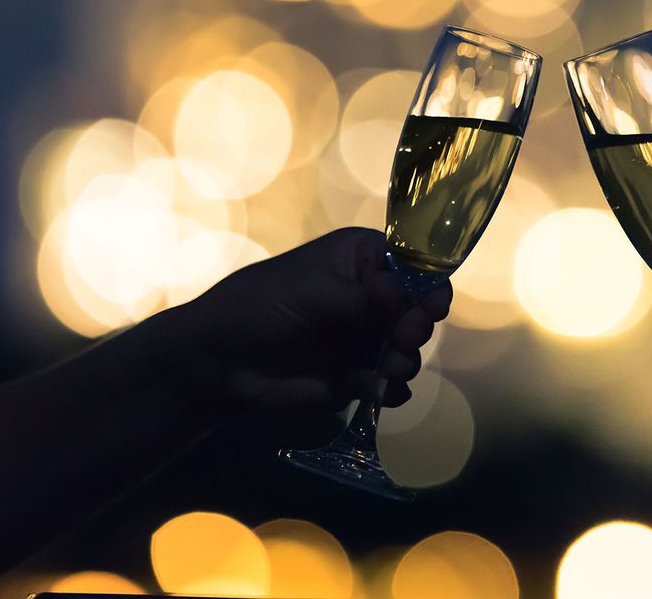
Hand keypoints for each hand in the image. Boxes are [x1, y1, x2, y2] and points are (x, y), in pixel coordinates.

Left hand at [175, 228, 450, 411]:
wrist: (219, 363)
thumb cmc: (261, 307)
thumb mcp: (314, 291)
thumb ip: (364, 300)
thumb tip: (405, 300)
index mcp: (362, 260)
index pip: (413, 264)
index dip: (429, 284)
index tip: (432, 306)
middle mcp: (370, 296)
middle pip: (418, 309)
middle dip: (417, 326)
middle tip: (405, 338)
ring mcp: (365, 337)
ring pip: (409, 347)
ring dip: (406, 359)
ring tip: (388, 369)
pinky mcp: (357, 375)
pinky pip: (391, 382)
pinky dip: (392, 388)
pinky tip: (381, 390)